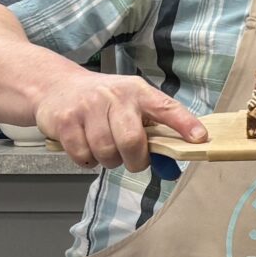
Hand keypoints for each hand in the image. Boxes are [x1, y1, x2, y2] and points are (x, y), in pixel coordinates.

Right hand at [37, 72, 205, 172]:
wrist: (56, 87)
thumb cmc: (102, 103)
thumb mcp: (130, 108)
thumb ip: (152, 135)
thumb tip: (170, 169)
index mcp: (138, 92)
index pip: (166, 108)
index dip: (184, 124)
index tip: (199, 139)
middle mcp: (115, 96)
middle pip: (132, 141)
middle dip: (135, 160)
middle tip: (132, 159)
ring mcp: (88, 107)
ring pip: (106, 153)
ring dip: (108, 160)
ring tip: (105, 148)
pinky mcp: (65, 121)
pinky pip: (82, 156)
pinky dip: (86, 160)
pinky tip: (85, 146)